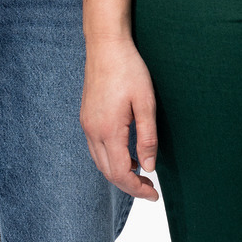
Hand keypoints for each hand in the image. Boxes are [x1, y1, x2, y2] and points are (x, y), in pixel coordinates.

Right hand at [81, 39, 160, 200]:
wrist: (106, 46)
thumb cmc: (129, 69)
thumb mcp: (146, 103)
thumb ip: (147, 137)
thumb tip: (148, 166)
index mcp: (108, 130)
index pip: (120, 173)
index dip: (137, 189)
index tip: (154, 195)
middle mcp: (92, 131)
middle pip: (108, 172)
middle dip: (129, 185)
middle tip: (150, 189)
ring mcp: (86, 125)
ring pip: (100, 162)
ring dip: (119, 173)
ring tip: (140, 174)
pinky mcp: (86, 118)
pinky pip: (95, 149)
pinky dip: (110, 159)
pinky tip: (126, 155)